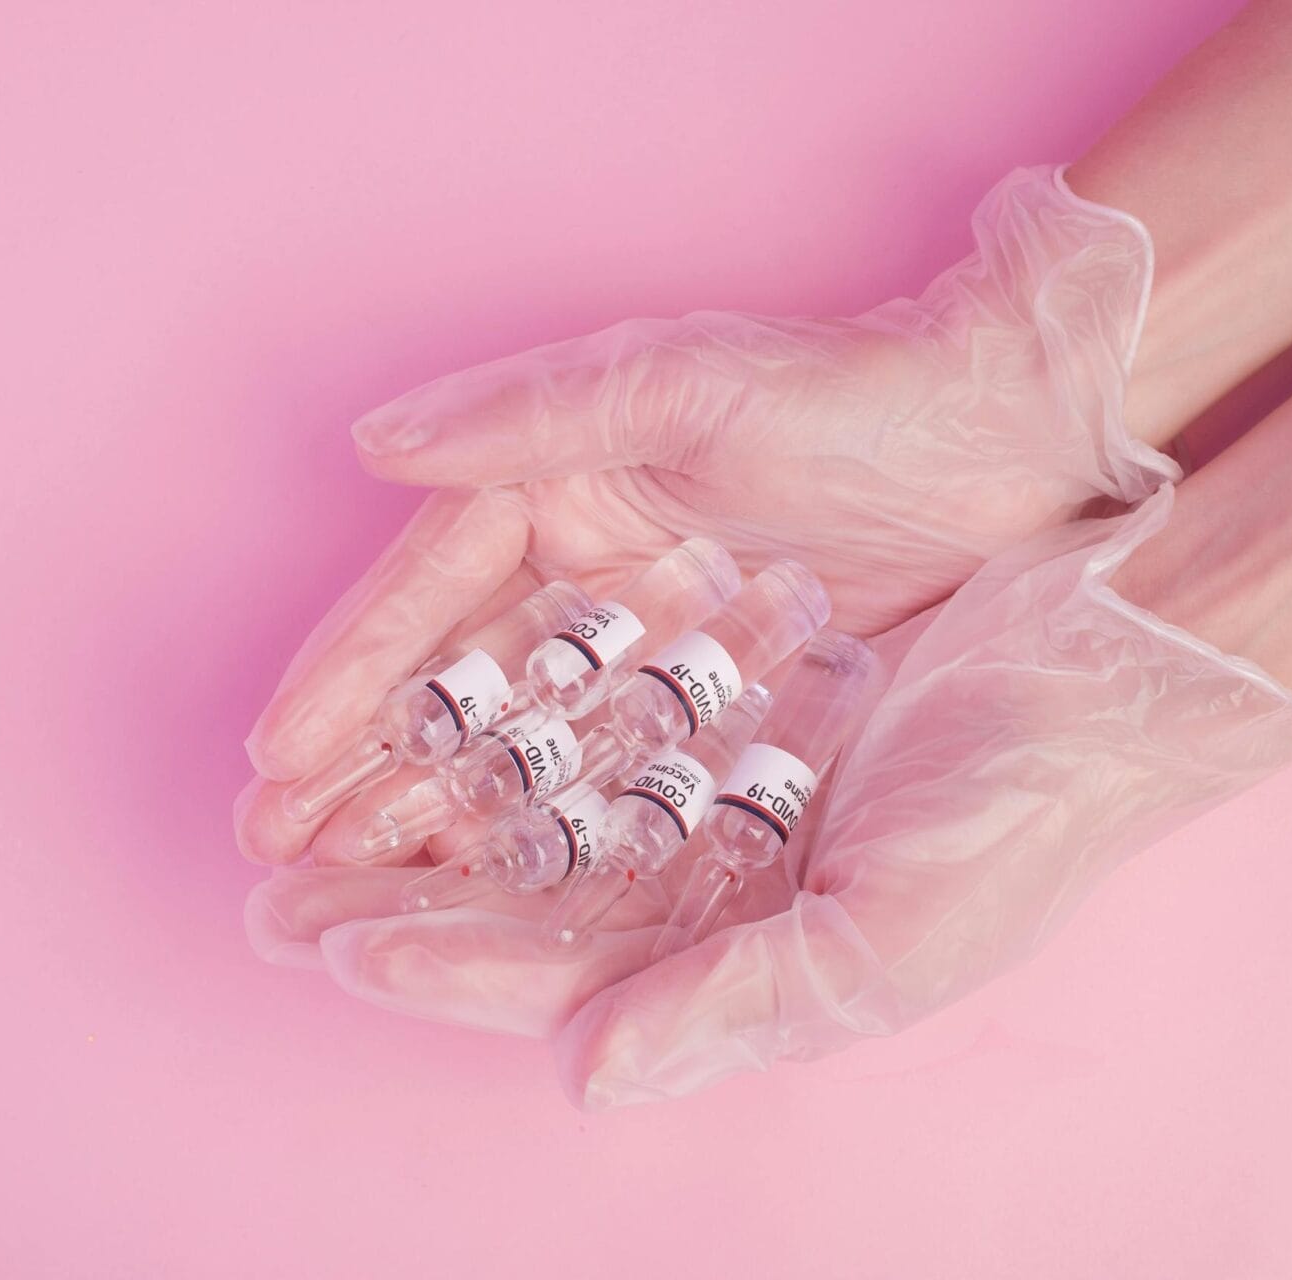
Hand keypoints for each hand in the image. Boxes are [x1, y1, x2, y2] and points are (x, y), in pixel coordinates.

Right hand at [239, 166, 1176, 865]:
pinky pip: (632, 798)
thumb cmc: (853, 391)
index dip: (348, 679)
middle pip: (463, 704)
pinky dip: (567, 848)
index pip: (432, 604)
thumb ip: (528, 411)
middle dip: (367, 783)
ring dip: (443, 835)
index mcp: (562, 505)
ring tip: (352, 907)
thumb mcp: (685, 382)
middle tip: (279, 868)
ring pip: (533, 765)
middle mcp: (596, 595)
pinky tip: (499, 904)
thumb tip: (372, 440)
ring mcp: (661, 671)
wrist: (1018, 443)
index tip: (273, 760)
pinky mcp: (732, 730)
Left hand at [256, 490, 1291, 1103]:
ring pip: (529, 784)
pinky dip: (497, 687)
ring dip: (422, 791)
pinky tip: (417, 698)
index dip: (448, 961)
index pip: (565, 972)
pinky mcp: (710, 654)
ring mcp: (706, 757)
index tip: (335, 945)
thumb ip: (732, 1004)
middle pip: (519, 885)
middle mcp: (711, 864)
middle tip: (267, 891)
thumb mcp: (894, 932)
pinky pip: (577, 678)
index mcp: (746, 951)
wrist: (1117, 645)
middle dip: (395, 889)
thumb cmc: (1025, 804)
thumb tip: (584, 1077)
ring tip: (304, 798)